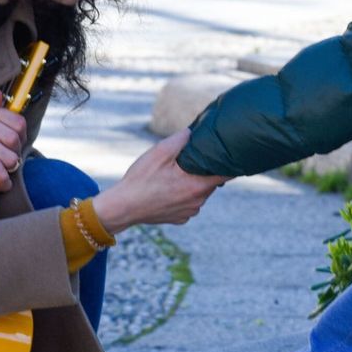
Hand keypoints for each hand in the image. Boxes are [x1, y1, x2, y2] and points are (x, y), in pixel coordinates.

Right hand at [95, 129, 225, 233]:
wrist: (123, 207)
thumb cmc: (141, 179)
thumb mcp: (159, 152)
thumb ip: (180, 139)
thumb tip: (193, 131)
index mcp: (197, 185)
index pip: (226, 174)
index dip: (229, 163)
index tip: (228, 154)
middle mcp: (198, 201)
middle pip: (211, 182)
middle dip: (203, 171)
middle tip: (186, 163)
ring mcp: (190, 212)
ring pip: (199, 193)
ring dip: (192, 184)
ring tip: (173, 177)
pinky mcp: (181, 219)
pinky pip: (188, 204)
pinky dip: (183, 197)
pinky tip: (168, 191)